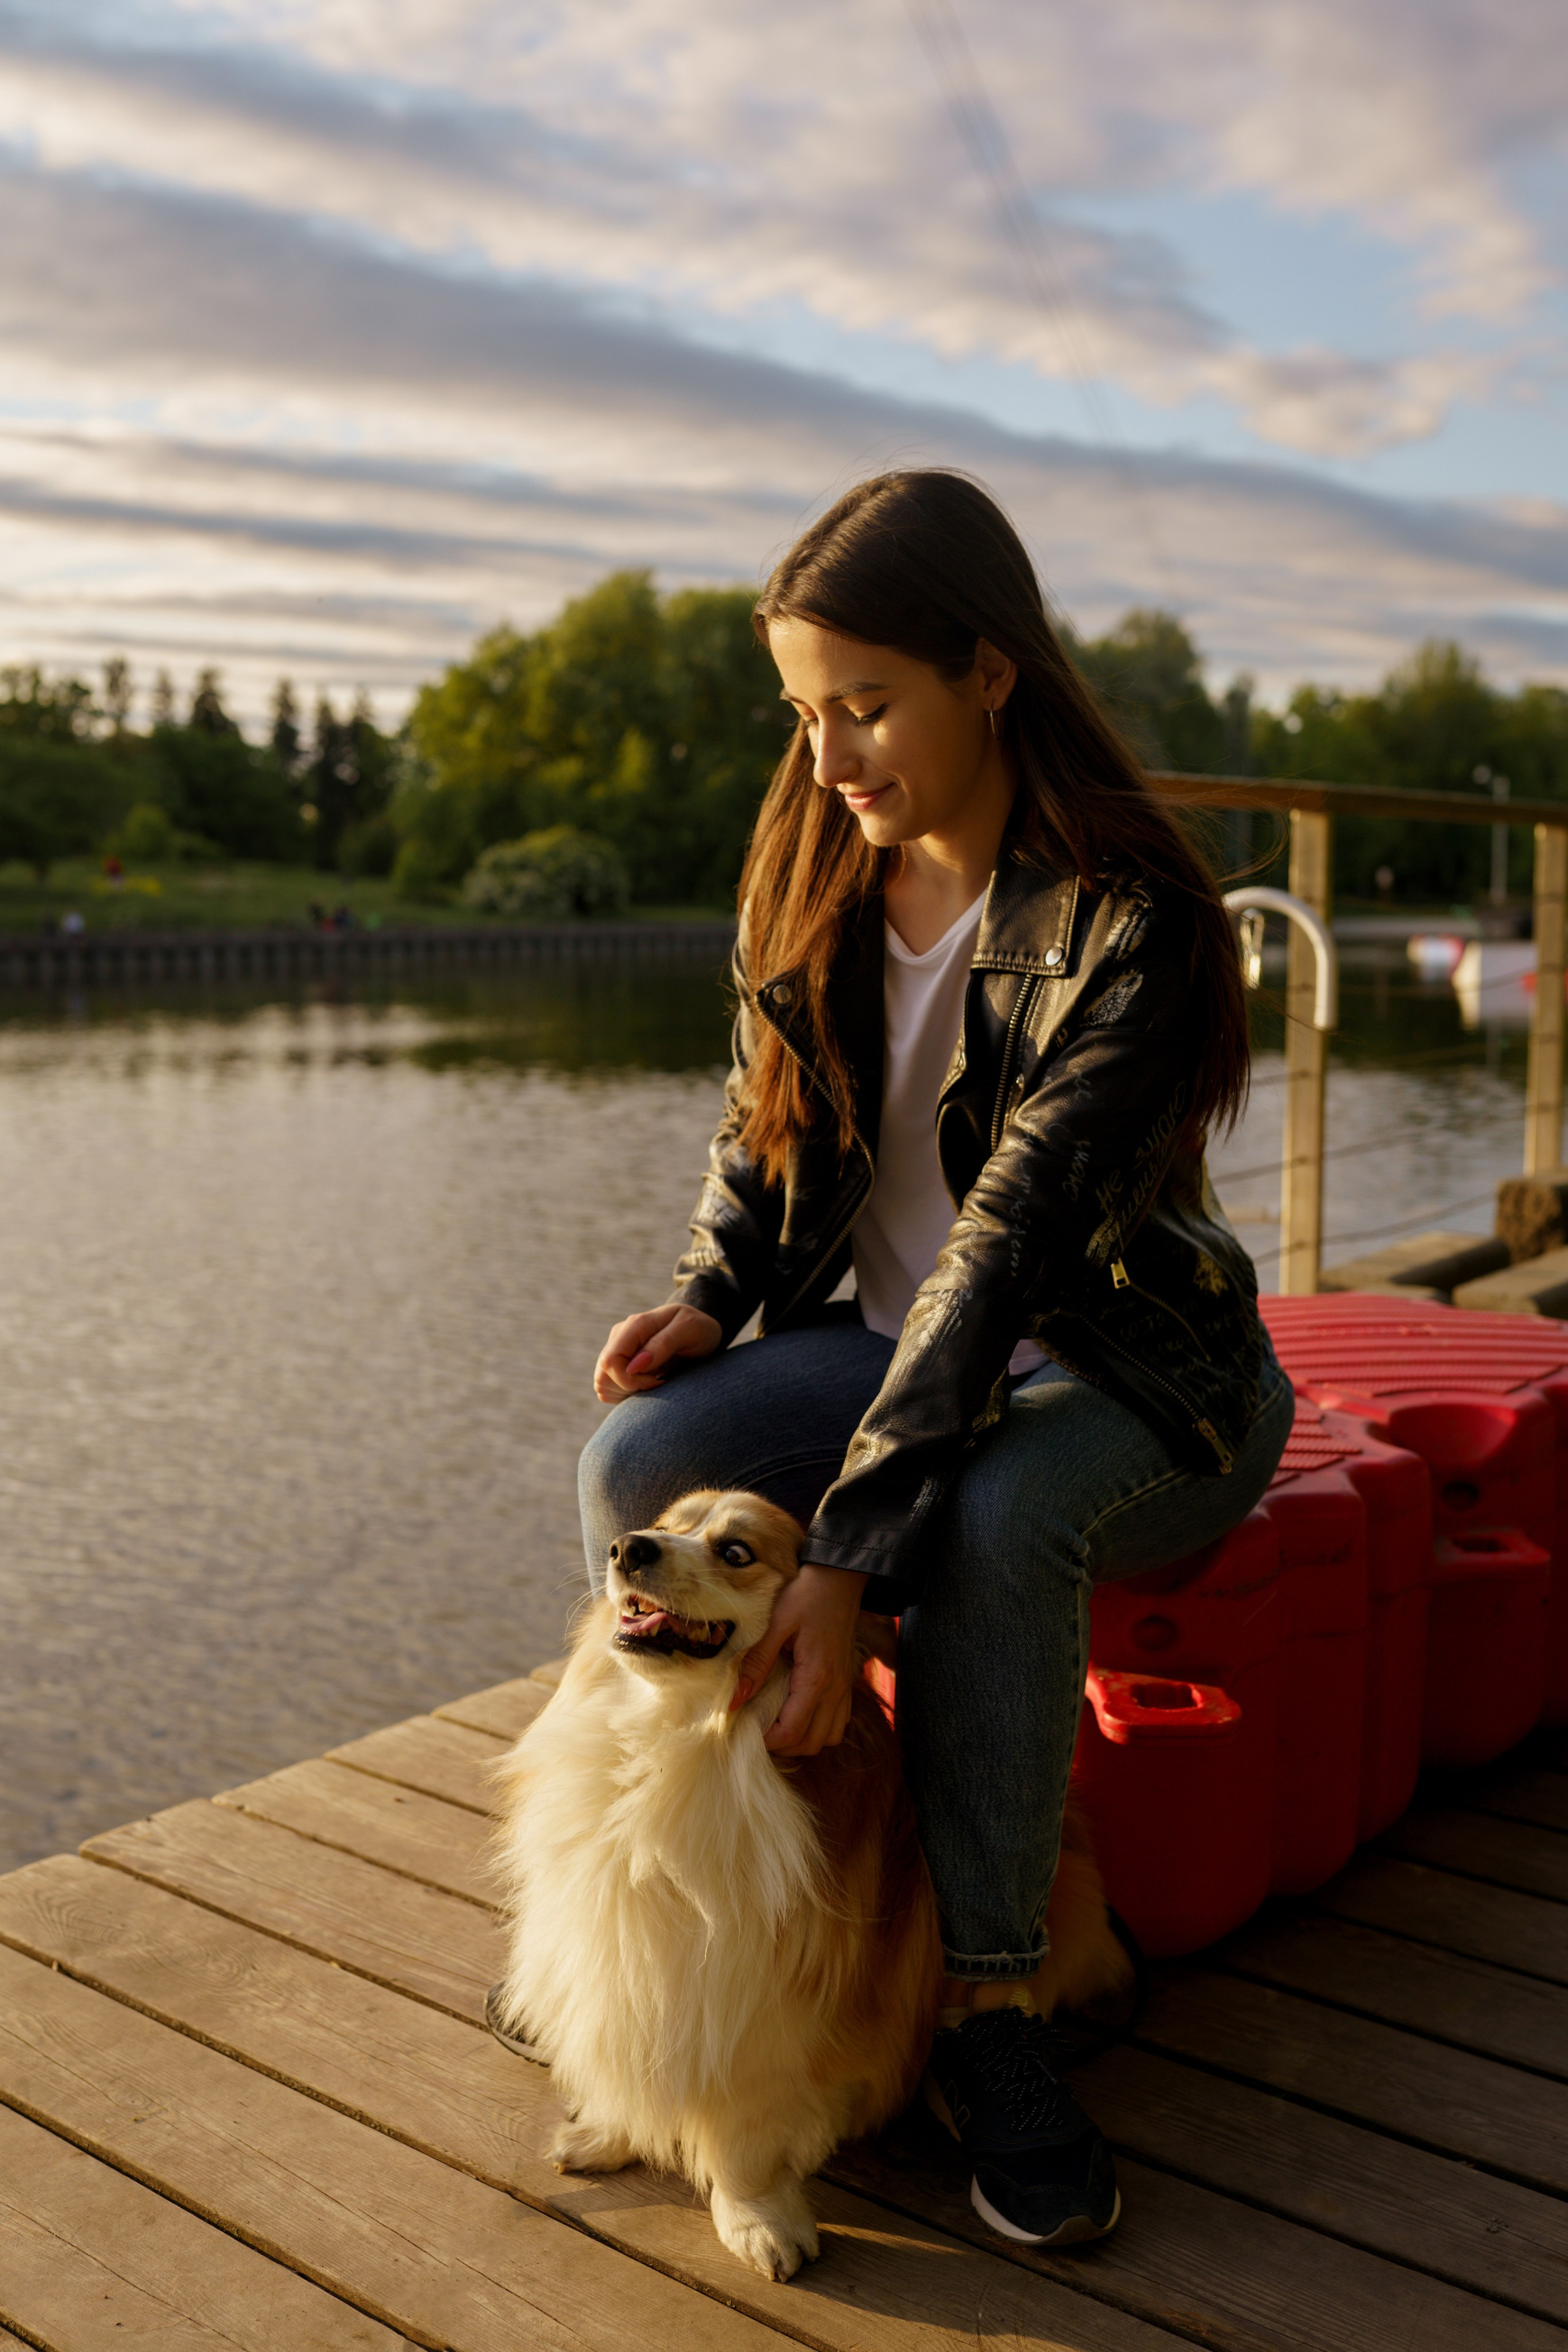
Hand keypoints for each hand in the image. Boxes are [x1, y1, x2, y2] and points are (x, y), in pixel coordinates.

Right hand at [594, 1303, 721, 1401]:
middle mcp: (620, 1336)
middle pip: (602, 1376)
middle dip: (629, 1388)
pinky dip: (626, 1393)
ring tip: (653, 1381)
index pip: (610, 1361)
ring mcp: (617, 1350)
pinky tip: (647, 1384)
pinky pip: (608, 1389)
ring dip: (627, 1392)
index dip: (630, 1380)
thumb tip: (633, 1366)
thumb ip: (663, 1344)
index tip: (657, 1380)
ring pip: (602, 1384)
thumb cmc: (699, 1329)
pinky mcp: (619, 1363)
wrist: (700, 1330)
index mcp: (635, 1325)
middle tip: (657, 1381)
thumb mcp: (690, 1329)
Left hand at [732, 1564, 869, 1754]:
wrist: (840, 1578)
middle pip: (811, 1743)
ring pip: (828, 1737)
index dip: (766, 1740)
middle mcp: (836, 1690)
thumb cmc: (807, 1596)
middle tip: (757, 1728)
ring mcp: (845, 1688)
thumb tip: (733, 1700)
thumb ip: (756, 1663)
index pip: (792, 1732)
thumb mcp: (776, 1625)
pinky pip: (838, 1722)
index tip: (744, 1729)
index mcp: (816, 1678)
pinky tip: (798, 1712)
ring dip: (802, 1740)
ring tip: (777, 1723)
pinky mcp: (847, 1682)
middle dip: (782, 1745)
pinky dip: (819, 1727)